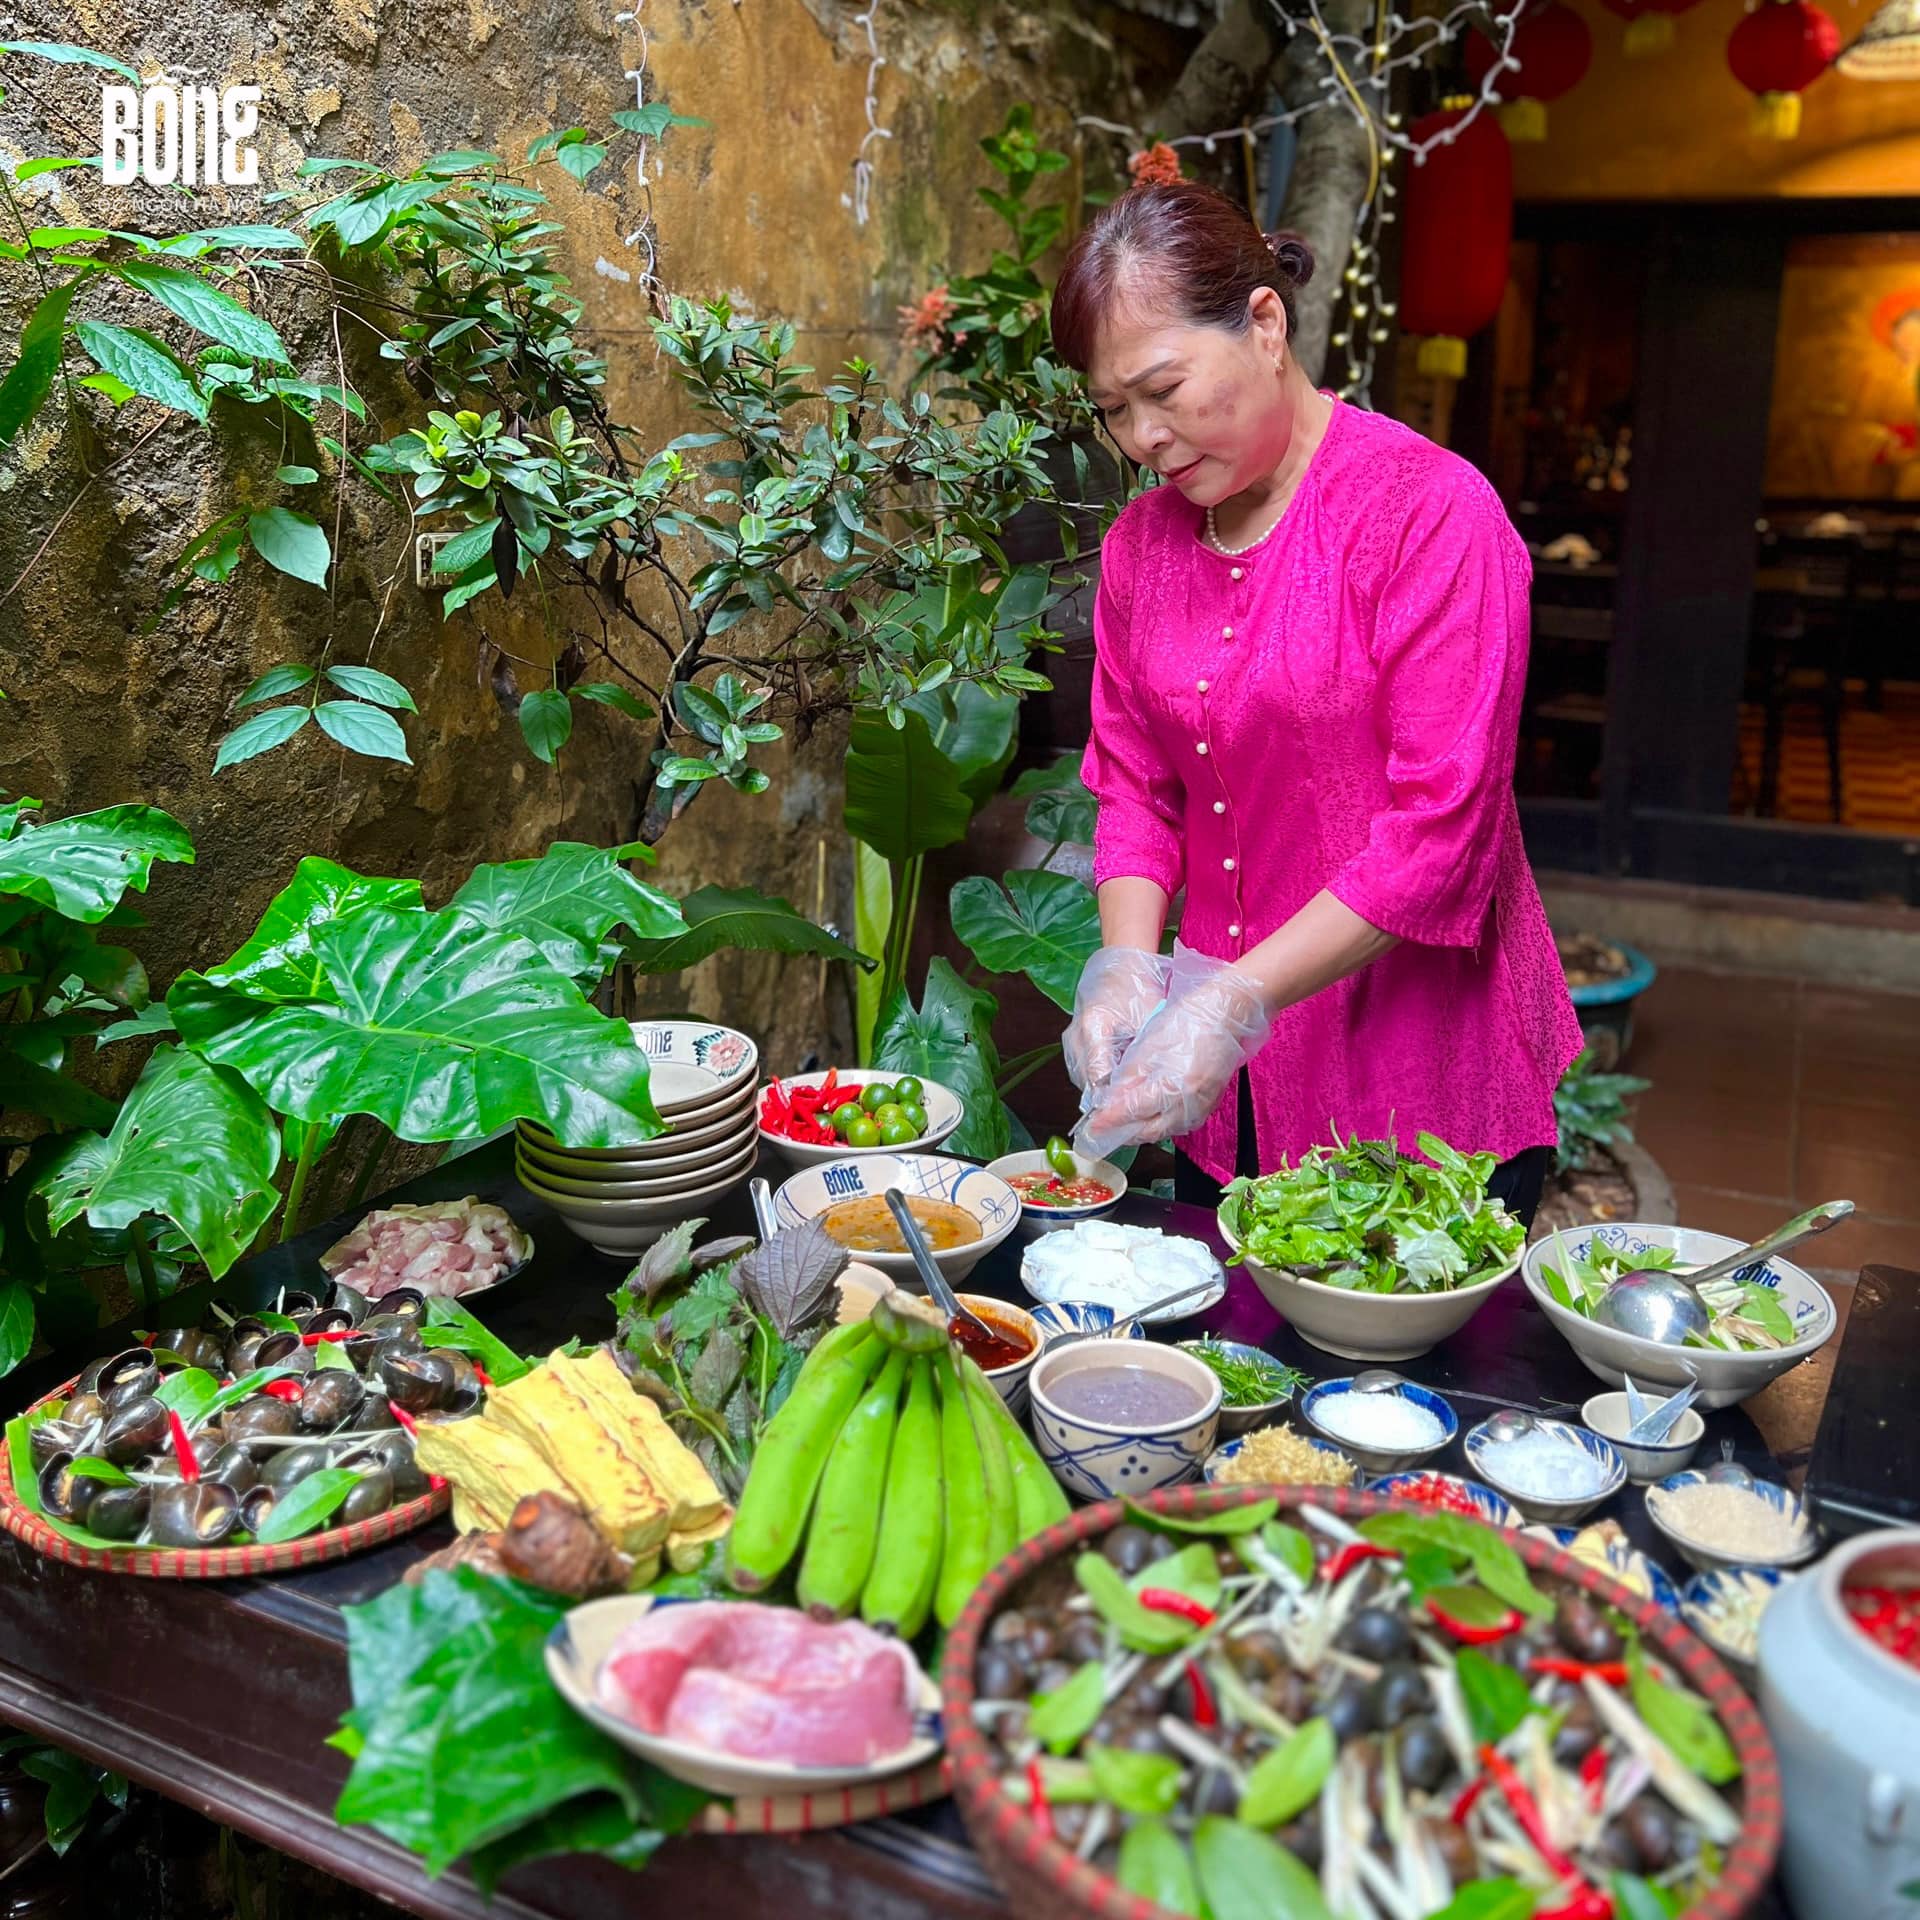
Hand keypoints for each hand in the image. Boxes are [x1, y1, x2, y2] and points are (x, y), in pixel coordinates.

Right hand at [1062, 946, 1170, 1105]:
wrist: (1119, 966)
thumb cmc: (1137, 988)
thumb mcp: (1147, 1021)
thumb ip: (1141, 1055)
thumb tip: (1142, 1088)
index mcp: (1094, 1026)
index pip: (1099, 1076)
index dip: (1113, 1101)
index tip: (1127, 1118)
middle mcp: (1076, 1036)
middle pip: (1089, 1083)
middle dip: (1110, 1101)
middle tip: (1132, 1117)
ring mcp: (1070, 1041)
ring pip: (1085, 1081)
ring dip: (1104, 1093)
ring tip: (1127, 1105)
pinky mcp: (1072, 1044)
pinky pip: (1084, 1072)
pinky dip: (1100, 1082)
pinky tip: (1118, 1087)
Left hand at [1073, 943, 1273, 1157]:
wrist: (1226, 1014)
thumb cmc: (1187, 1021)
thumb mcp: (1149, 1046)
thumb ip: (1128, 1078)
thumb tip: (1109, 1102)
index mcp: (1173, 1086)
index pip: (1133, 1112)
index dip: (1109, 1121)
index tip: (1091, 1127)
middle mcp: (1190, 1104)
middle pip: (1148, 1130)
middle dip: (1123, 1131)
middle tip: (1101, 1129)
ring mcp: (1202, 1107)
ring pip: (1163, 1130)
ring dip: (1140, 1129)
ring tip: (1119, 1123)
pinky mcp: (1209, 1105)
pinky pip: (1179, 1123)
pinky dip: (1159, 1123)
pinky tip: (1146, 1115)